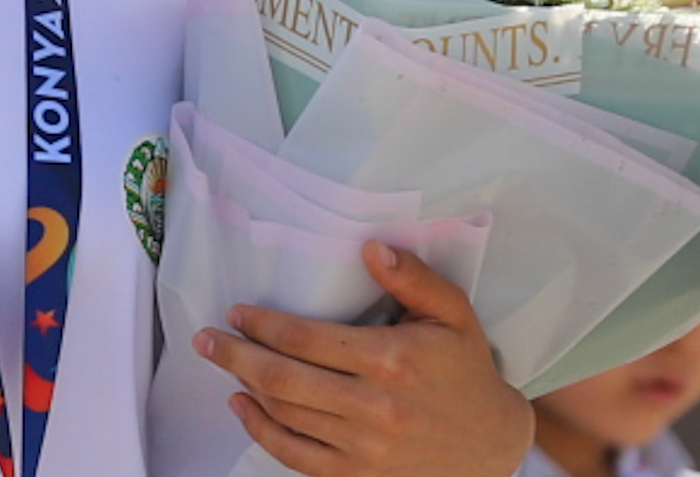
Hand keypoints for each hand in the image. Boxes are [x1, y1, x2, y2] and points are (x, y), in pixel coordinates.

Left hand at [193, 240, 530, 476]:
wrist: (494, 447)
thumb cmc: (466, 372)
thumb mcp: (452, 315)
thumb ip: (413, 278)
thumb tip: (371, 246)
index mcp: (390, 360)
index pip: (305, 339)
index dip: (262, 325)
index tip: (238, 311)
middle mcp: (373, 407)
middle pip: (283, 378)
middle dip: (235, 354)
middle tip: (205, 338)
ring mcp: (364, 448)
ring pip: (285, 414)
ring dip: (244, 386)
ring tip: (222, 361)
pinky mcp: (358, 476)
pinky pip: (296, 456)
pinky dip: (261, 431)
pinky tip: (243, 407)